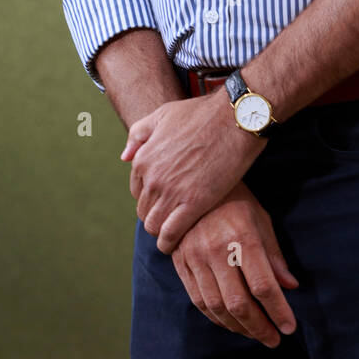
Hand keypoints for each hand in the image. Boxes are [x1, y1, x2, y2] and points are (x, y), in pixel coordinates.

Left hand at [121, 92, 265, 253]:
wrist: (233, 119)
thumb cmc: (201, 114)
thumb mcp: (163, 115)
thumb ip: (139, 135)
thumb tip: (125, 157)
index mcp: (143, 158)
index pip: (137, 191)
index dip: (150, 197)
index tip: (164, 200)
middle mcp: (153, 177)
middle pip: (144, 211)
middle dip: (155, 215)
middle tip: (171, 217)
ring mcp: (172, 192)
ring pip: (154, 226)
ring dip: (161, 232)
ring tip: (174, 231)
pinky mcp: (194, 203)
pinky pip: (171, 234)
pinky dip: (169, 243)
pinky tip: (175, 244)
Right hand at [171, 181, 299, 347]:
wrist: (190, 182)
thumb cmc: (234, 199)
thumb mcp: (260, 218)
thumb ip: (274, 255)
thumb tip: (291, 287)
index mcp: (242, 236)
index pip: (263, 285)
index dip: (278, 311)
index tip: (290, 328)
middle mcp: (216, 250)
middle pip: (239, 303)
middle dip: (259, 328)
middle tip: (274, 339)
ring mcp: (195, 257)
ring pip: (217, 307)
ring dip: (238, 328)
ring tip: (255, 334)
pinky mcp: (181, 262)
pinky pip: (198, 300)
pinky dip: (216, 318)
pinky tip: (230, 323)